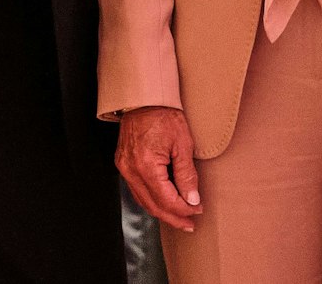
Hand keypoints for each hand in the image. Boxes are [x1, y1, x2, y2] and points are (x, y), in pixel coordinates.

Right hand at [116, 106, 202, 231]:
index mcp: (146, 165)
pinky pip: (136, 190)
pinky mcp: (123, 163)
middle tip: (190, 224)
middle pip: (153, 205)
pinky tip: (163, 202)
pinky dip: (151, 199)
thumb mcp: (183, 144)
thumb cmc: (164, 115)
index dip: (184, 209)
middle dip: (173, 217)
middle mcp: (131, 170)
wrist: (144, 98)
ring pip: (143, 200)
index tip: (198, 210)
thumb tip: (192, 199)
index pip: (167, 200)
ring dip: (162, 211)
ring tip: (180, 217)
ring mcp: (124, 167)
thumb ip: (187, 175)